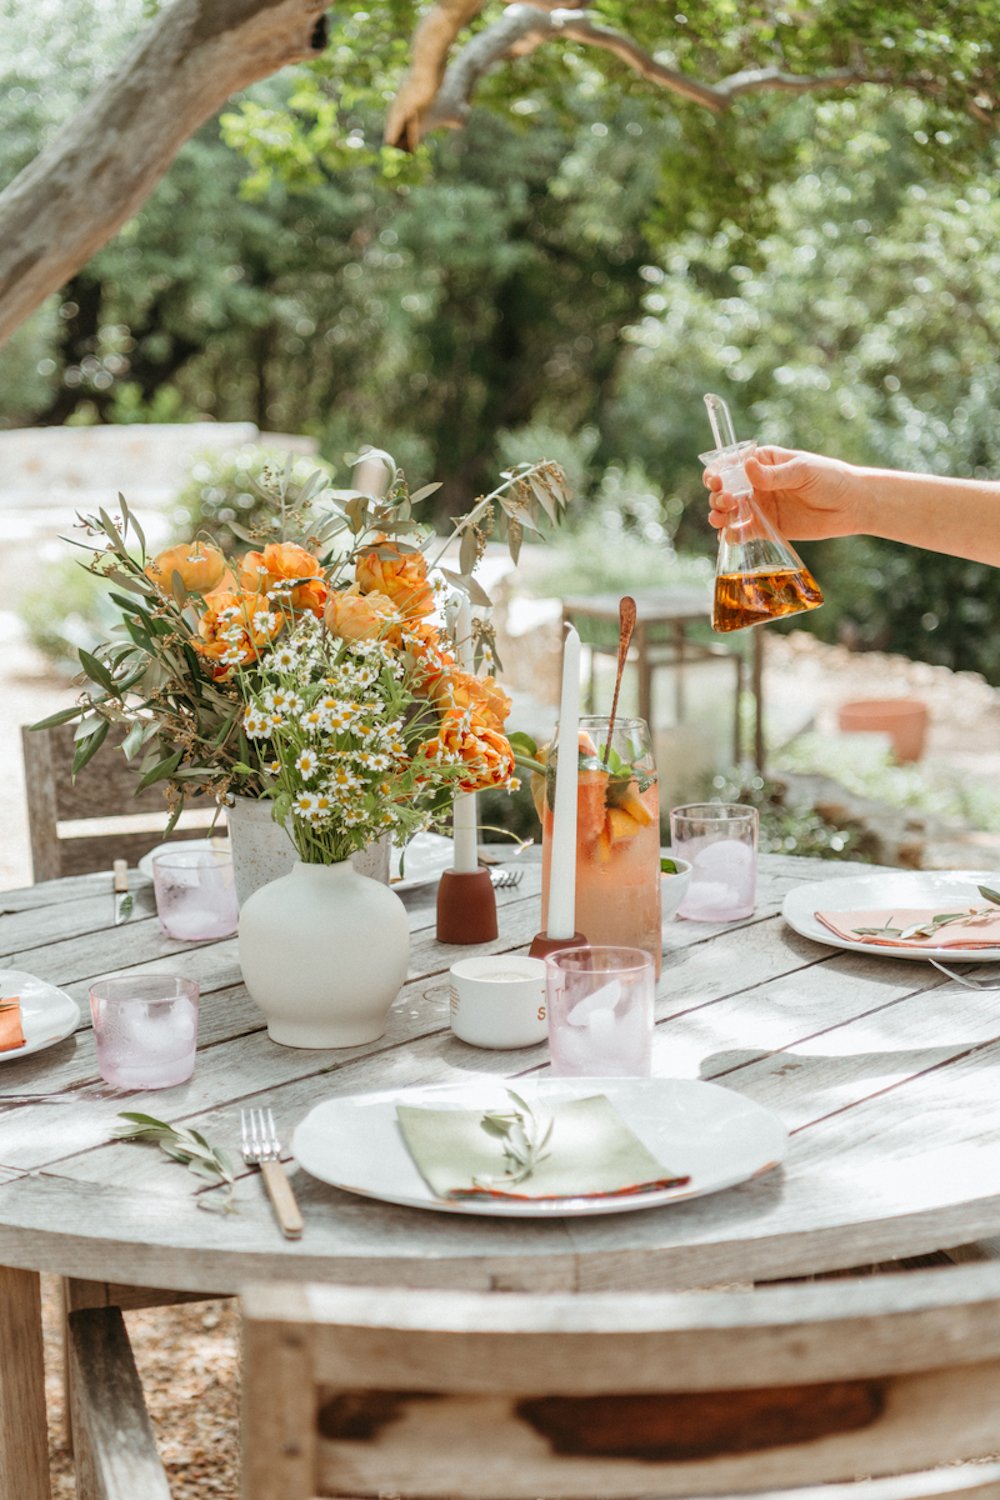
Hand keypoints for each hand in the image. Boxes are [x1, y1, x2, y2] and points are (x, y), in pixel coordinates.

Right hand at [704, 446, 863, 541]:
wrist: (850, 506)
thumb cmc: (829, 478)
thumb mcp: (802, 471)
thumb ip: (773, 473)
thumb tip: (746, 466)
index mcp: (763, 462)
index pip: (731, 464)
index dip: (718, 472)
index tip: (716, 481)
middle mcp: (757, 484)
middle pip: (724, 490)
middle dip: (718, 496)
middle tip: (727, 502)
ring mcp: (760, 507)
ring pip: (728, 512)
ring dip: (719, 516)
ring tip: (721, 520)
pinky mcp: (765, 528)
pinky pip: (742, 533)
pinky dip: (731, 536)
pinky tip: (729, 536)